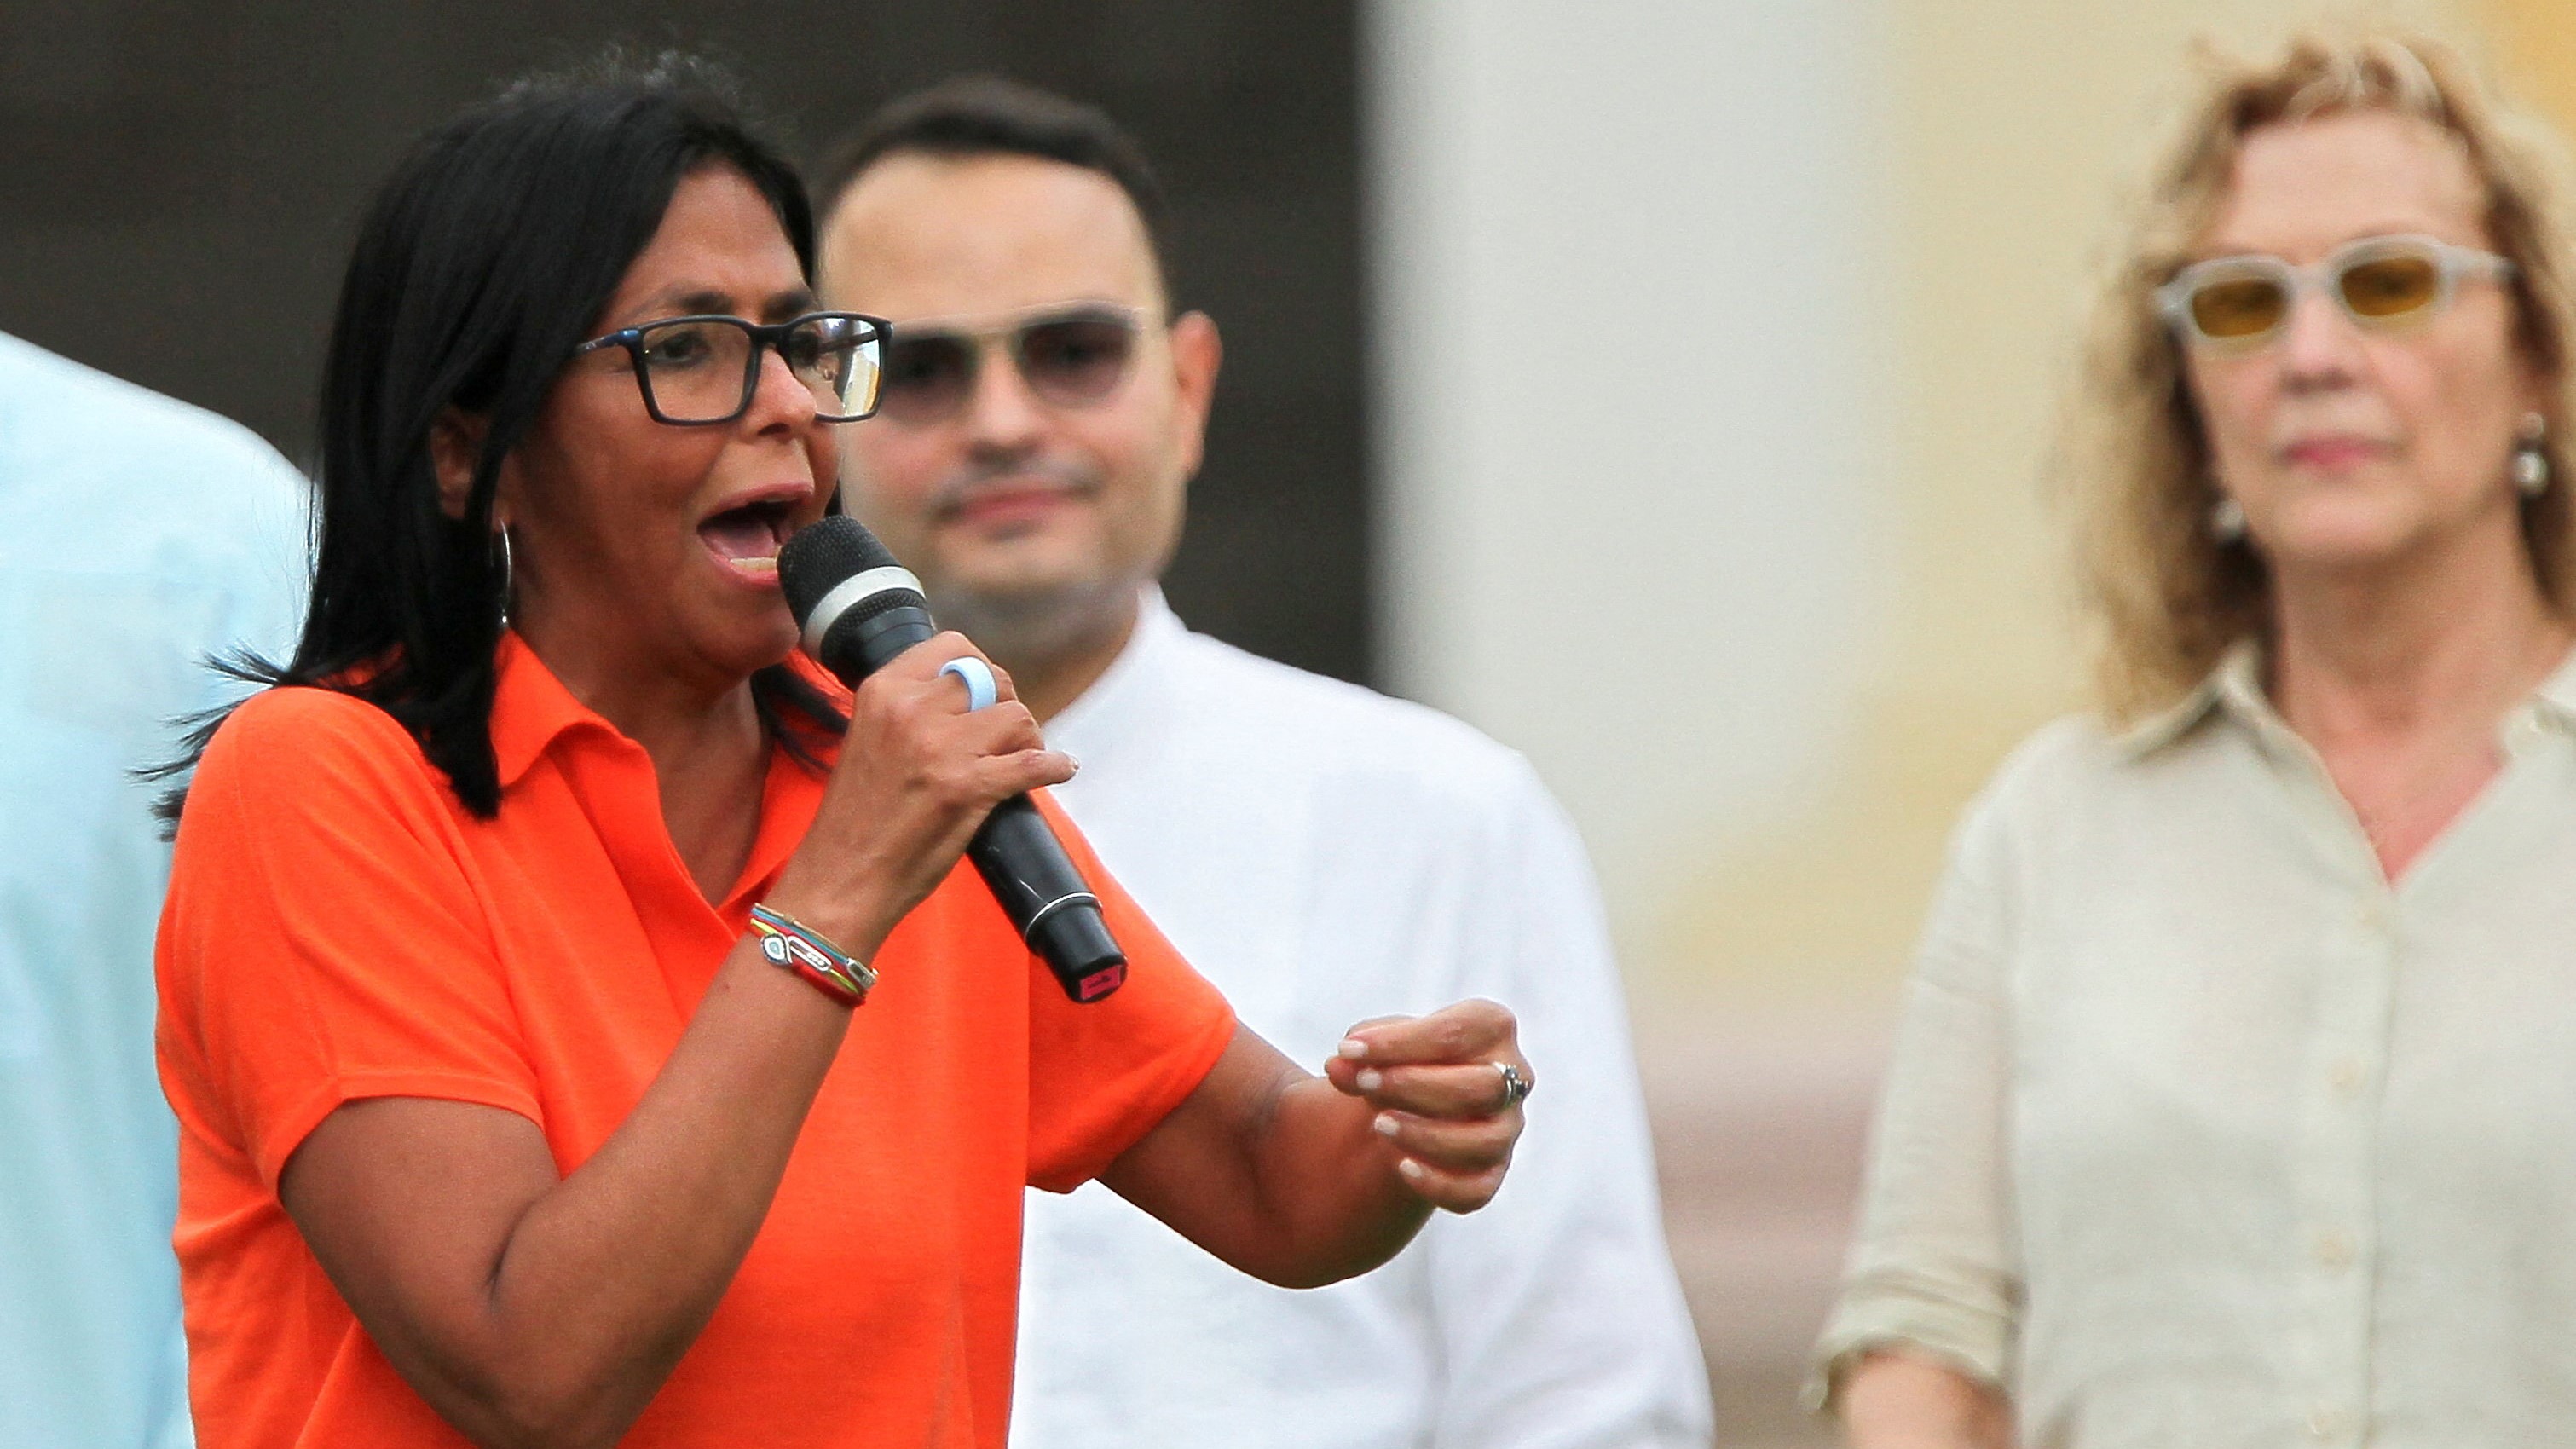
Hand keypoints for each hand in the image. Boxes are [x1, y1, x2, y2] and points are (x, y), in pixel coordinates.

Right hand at [767, 633, 1073, 953]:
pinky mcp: (966, 788)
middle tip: (1004, 734)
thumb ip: (910, 708)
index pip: (952, 646)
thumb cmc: (857, 816)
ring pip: (1017, 715)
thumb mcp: (870, 737)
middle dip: (1006, 702)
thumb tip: (968, 691)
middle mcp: (911, 709)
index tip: (985, 694)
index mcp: (883, 691)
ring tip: (1019, 758)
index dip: (979, 668)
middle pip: (991, 678)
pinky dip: (1054, 767)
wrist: (842, 876)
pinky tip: (1059, 770)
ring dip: (1028, 737)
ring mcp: (940, 748)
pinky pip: (1033, 763)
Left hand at [1322, 999, 1528, 1211]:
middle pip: (1480, 1086)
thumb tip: (1338, 1066)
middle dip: (1416, 1086)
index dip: (1399, 1042)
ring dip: (1426, 1134)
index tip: (1347, 1050)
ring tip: (1378, 1125)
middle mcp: (1511, 1078)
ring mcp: (1505, 1130)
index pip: (1456, 1033)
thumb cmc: (1398, 1060)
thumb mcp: (1377, 1047)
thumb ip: (1357, 1055)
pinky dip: (1439, 1183)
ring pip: (1483, 1141)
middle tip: (1364, 1083)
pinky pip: (1476, 1189)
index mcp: (1491, 1028)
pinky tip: (1402, 1167)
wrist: (1408, 1103)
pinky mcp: (1491, 1174)